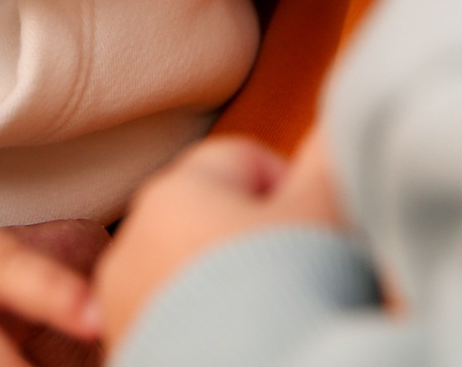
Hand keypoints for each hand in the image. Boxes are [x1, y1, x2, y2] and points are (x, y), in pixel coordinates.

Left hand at [98, 133, 343, 346]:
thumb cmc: (282, 299)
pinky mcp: (126, 353)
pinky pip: (177, 325)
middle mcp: (131, 244)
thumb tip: (340, 118)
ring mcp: (121, 307)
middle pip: (214, 218)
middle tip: (302, 280)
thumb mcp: (323, 212)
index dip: (293, 191)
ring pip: (193, 275)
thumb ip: (330, 155)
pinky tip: (242, 347)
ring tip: (270, 321)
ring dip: (232, 290)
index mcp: (172, 193)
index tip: (316, 233)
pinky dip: (209, 332)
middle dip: (259, 244)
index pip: (245, 160)